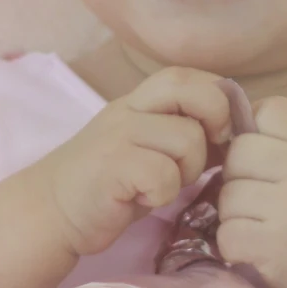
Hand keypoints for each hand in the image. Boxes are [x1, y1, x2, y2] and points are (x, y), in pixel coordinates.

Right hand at [44, 67, 232, 256]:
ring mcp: (118, 136)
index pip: (188, 75)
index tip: (222, 132)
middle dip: (216, 118)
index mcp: (138, 101)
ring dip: (188, 169)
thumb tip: (236, 134)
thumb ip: (182, 135)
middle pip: (190, 88)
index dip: (217, 97)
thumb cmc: (108, 185)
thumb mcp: (146, 149)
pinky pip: (164, 175)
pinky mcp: (111, 167)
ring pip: (187, 139)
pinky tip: (145, 199)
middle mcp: (128, 110)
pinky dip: (164, 193)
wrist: (50, 212)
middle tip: (211, 151)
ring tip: (164, 185)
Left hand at [216, 96, 286, 287]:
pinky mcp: (274, 245)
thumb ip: (286, 137)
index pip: (266, 110)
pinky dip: (234, 245)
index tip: (269, 162)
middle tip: (265, 201)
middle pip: (238, 152)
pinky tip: (259, 248)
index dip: (256, 134)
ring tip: (265, 226)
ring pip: (227, 194)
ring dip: (236, 215)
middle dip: (241, 178)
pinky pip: (226, 232)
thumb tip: (225, 119)